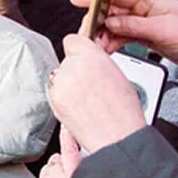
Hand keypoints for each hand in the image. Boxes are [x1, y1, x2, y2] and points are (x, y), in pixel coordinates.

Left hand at [49, 36, 147, 152]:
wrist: (118, 138)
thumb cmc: (124, 112)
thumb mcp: (117, 75)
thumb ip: (98, 62)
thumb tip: (89, 60)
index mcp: (92, 56)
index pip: (73, 40)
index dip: (78, 50)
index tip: (81, 57)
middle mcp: (73, 66)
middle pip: (67, 61)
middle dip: (75, 72)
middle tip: (90, 88)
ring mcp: (61, 82)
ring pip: (60, 78)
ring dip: (68, 86)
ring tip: (87, 103)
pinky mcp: (54, 98)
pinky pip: (56, 93)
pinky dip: (64, 100)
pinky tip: (79, 110)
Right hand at [70, 0, 177, 75]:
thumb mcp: (163, 31)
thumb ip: (134, 26)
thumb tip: (109, 23)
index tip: (77, 0)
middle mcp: (145, 6)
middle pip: (112, 10)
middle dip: (98, 22)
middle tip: (88, 36)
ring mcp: (145, 20)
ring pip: (116, 24)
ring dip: (105, 35)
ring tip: (97, 48)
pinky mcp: (147, 34)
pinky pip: (124, 35)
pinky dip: (114, 42)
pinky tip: (107, 50)